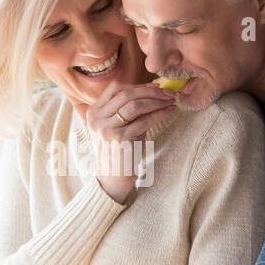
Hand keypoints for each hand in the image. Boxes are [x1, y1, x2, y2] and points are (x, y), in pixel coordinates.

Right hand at [84, 82, 175, 202]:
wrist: (113, 179)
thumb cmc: (119, 152)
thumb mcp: (117, 127)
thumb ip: (127, 110)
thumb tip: (153, 90)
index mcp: (94, 113)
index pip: (115, 88)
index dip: (137, 85)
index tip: (155, 87)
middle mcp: (97, 119)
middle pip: (126, 94)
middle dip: (150, 91)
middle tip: (168, 93)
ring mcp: (107, 129)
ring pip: (135, 105)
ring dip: (156, 101)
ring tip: (170, 101)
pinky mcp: (120, 139)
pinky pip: (144, 121)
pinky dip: (159, 114)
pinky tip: (169, 112)